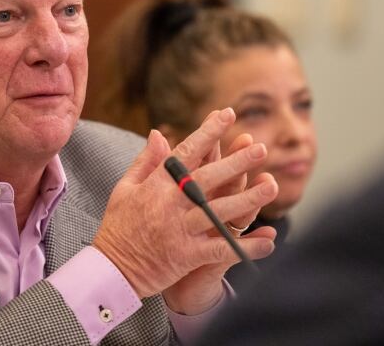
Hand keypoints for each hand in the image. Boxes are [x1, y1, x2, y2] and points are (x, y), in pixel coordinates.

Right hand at [92, 109, 277, 306]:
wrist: (111, 269)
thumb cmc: (118, 226)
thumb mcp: (125, 188)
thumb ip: (145, 161)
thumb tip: (158, 133)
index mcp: (156, 185)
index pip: (186, 153)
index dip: (207, 132)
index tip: (225, 113)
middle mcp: (170, 204)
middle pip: (208, 179)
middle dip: (236, 162)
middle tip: (259, 148)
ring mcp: (180, 230)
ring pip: (219, 211)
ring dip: (248, 199)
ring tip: (272, 186)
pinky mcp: (188, 255)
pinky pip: (221, 249)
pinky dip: (245, 246)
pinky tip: (268, 240)